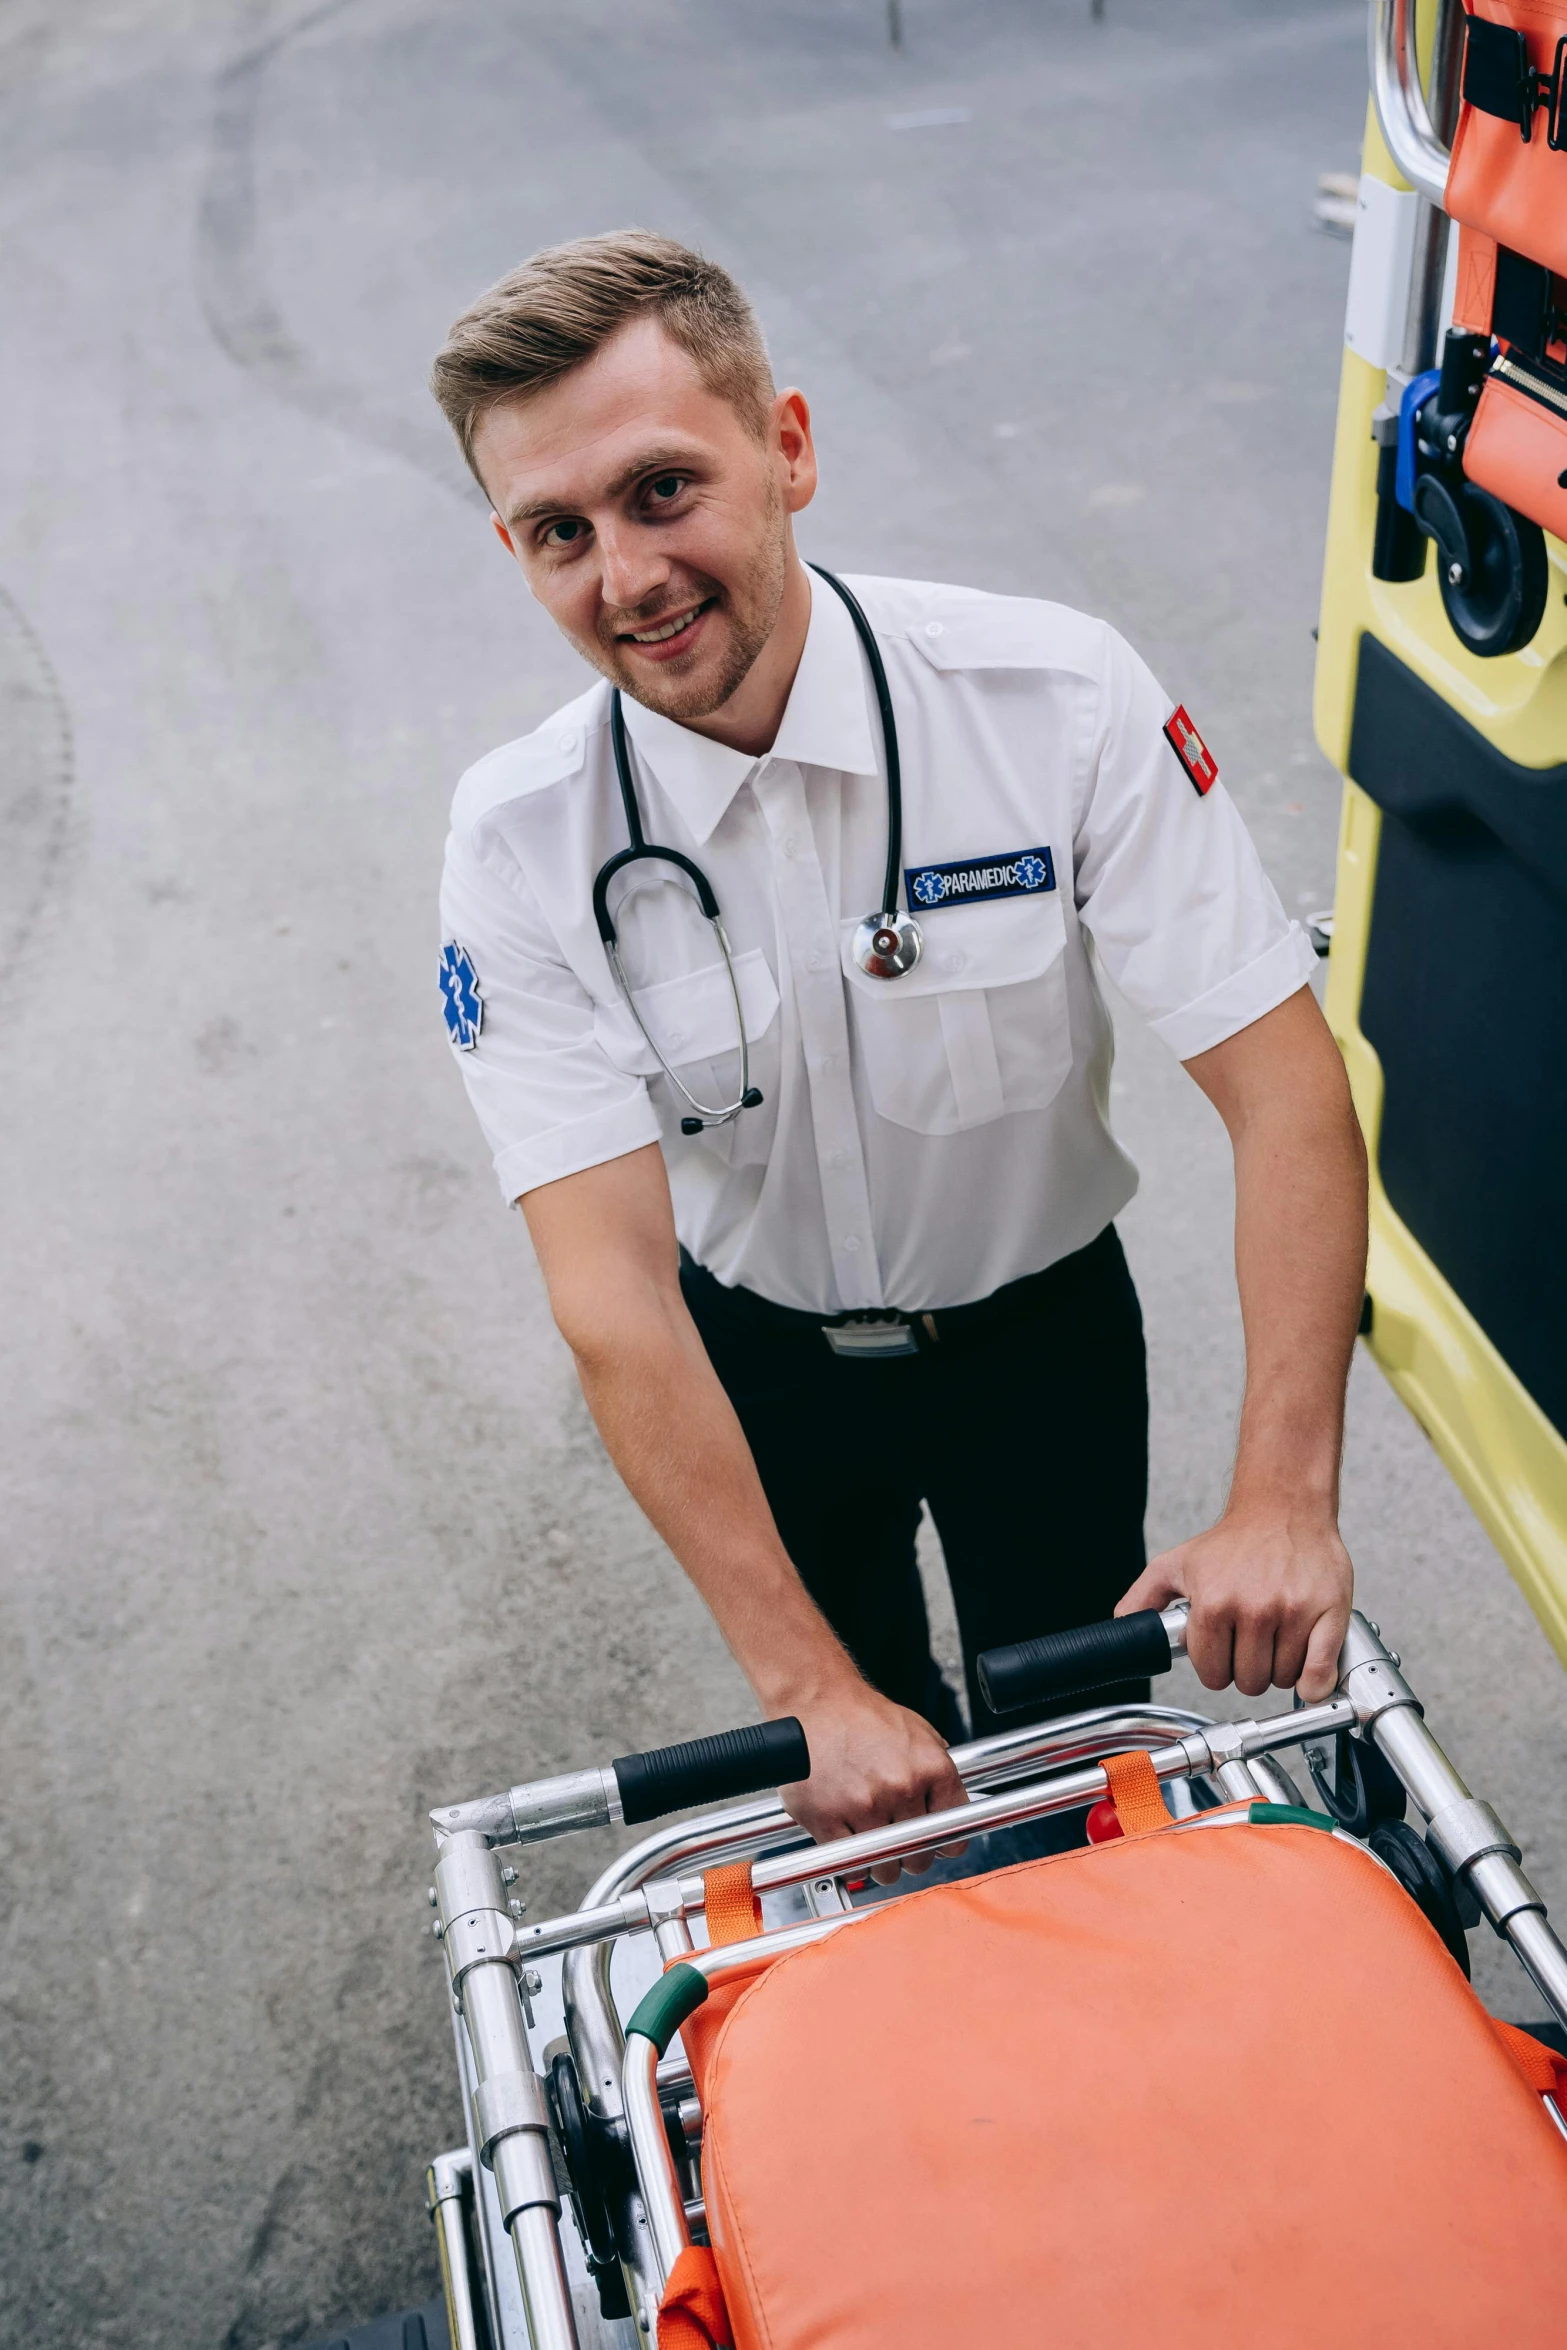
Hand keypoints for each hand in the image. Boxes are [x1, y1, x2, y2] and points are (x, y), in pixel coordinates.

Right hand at [776, 1677, 967, 1884]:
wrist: (817, 1701)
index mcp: (930, 1767)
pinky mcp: (827, 1816)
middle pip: (918, 1856)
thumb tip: (953, 1804)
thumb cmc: (862, 1715)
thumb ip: (938, 1768)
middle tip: (897, 1844)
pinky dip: (849, 1857)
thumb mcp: (917, 1731)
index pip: (954, 1833)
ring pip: (885, 1866)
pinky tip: (849, 1839)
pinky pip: (849, 1860)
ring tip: (872, 1843)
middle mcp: (901, 1786)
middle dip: (910, 1856)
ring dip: (880, 1864)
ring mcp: (864, 1804)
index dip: (944, 1845)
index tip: (935, 1847)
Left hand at [1116, 1502, 1352, 1702]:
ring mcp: (1293, 1612)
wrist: (1283, 1507)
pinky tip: (1307, 1667)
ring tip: (1276, 1638)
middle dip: (1248, 1669)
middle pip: (1249, 1681)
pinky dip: (1314, 1682)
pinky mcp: (1329, 1612)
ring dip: (1279, 1668)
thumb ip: (1144, 1598)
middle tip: (1251, 1643)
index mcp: (1213, 1603)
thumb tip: (1124, 1625)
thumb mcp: (1177, 1564)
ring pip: (1283, 1679)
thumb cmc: (1234, 1540)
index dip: (1216, 1666)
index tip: (1224, 1650)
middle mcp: (1253, 1609)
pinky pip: (1321, 1672)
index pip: (1212, 1673)